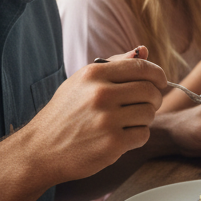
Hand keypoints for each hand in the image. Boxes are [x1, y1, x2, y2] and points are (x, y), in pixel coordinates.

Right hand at [28, 49, 165, 183]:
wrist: (40, 150)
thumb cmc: (66, 113)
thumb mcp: (82, 82)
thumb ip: (114, 65)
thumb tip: (143, 50)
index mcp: (94, 74)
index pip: (142, 67)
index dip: (158, 75)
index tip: (160, 82)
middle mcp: (100, 94)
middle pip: (150, 91)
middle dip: (154, 99)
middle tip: (144, 106)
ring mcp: (107, 119)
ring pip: (149, 113)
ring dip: (144, 119)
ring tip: (125, 122)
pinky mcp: (112, 143)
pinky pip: (143, 134)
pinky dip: (137, 137)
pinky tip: (120, 137)